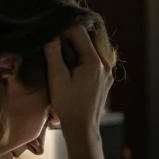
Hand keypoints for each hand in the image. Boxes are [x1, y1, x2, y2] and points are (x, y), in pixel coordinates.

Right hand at [44, 25, 112, 158]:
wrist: (82, 129)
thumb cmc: (68, 105)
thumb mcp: (57, 78)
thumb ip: (53, 54)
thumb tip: (51, 36)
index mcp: (94, 61)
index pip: (80, 31)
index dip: (64, 30)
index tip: (51, 37)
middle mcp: (105, 64)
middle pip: (87, 39)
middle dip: (70, 39)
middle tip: (55, 46)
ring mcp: (108, 72)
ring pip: (91, 50)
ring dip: (76, 49)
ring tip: (61, 57)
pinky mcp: (106, 79)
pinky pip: (94, 61)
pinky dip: (82, 59)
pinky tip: (71, 69)